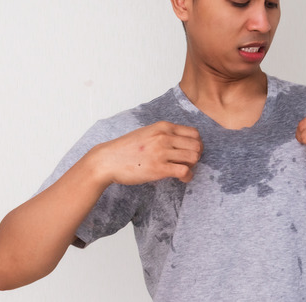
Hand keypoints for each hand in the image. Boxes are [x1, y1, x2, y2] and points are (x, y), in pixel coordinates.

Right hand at [88, 121, 202, 185]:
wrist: (108, 160)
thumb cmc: (126, 148)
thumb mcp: (147, 132)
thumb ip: (164, 134)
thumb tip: (182, 142)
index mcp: (163, 127)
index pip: (194, 133)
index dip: (196, 144)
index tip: (190, 151)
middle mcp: (164, 137)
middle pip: (197, 145)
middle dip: (197, 156)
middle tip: (188, 163)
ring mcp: (161, 152)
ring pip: (194, 157)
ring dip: (193, 166)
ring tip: (184, 170)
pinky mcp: (159, 168)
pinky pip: (185, 171)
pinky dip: (188, 176)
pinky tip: (182, 178)